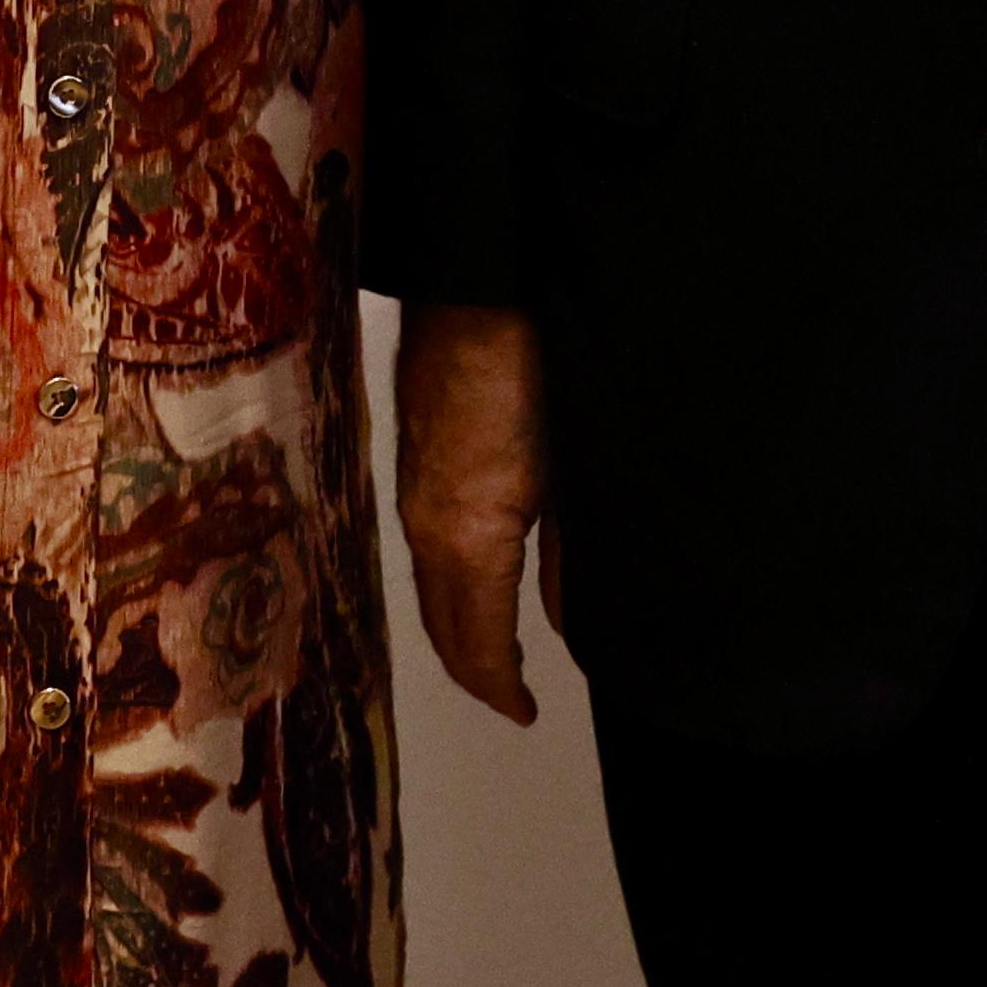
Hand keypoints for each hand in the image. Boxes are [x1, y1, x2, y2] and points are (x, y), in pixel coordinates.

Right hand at [397, 303, 556, 724]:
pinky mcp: (416, 462)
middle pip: (444, 626)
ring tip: (503, 651)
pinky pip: (428, 545)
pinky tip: (483, 578)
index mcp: (468, 533)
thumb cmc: (534, 357)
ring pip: (433, 587)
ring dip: (461, 626)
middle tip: (514, 693)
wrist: (481, 275)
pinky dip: (452, 580)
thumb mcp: (571, 468)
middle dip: (477, 668)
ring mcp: (415, 492)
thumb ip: (569, 552)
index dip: (500, 687)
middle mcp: (428, 522)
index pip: (476, 643)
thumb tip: (571, 618)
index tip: (526, 711)